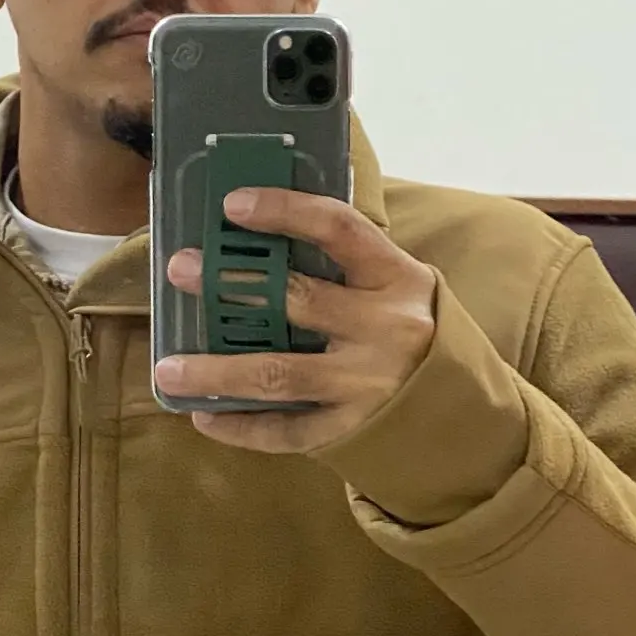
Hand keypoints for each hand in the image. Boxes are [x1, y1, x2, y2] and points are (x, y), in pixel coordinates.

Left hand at [153, 186, 436, 452]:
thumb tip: (261, 236)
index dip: (285, 212)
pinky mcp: (352, 431)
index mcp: (396, 277)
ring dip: (217, 372)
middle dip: (232, 285)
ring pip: (279, 374)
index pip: (339, 229)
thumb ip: (346, 267)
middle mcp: (384, 328)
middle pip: (298, 302)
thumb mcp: (398, 289)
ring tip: (168, 369)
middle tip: (181, 271)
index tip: (232, 205)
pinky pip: (286, 431)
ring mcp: (367, 384)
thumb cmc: (415, 336)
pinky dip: (241, 426)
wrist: (467, 417)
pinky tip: (203, 416)